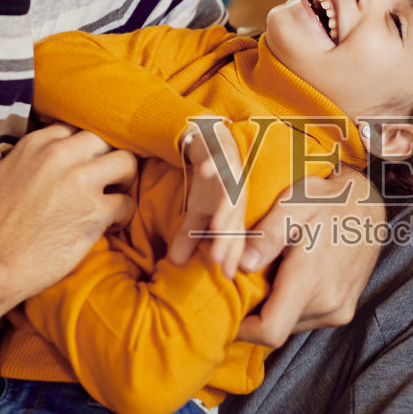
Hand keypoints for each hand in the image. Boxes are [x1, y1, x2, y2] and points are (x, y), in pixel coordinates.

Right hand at [0, 124, 136, 300]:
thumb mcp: (2, 175)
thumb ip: (29, 159)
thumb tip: (46, 157)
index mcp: (36, 145)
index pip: (74, 130)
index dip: (82, 149)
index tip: (83, 164)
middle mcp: (61, 155)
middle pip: (104, 140)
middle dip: (106, 159)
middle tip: (103, 180)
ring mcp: (81, 181)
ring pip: (126, 162)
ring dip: (124, 180)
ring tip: (113, 198)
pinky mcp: (96, 211)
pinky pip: (128, 202)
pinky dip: (123, 215)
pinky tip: (109, 225)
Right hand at [166, 124, 247, 276]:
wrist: (209, 138)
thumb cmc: (210, 178)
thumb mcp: (197, 209)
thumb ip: (190, 235)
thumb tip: (175, 263)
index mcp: (234, 208)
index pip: (235, 233)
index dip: (231, 254)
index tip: (226, 275)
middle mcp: (237, 191)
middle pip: (235, 216)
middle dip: (228, 238)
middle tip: (217, 258)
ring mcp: (232, 169)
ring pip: (232, 189)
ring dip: (226, 207)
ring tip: (217, 227)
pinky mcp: (222, 149)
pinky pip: (218, 156)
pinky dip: (212, 164)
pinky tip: (204, 172)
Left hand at [235, 169, 383, 348]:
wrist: (368, 206)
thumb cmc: (327, 200)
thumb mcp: (293, 204)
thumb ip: (267, 236)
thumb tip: (242, 266)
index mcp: (311, 281)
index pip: (270, 332)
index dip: (242, 330)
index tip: (226, 312)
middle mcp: (329, 304)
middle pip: (276, 329)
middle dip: (254, 312)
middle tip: (242, 284)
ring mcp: (339, 310)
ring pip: (290, 326)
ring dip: (273, 308)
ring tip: (268, 276)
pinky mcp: (344, 311)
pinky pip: (306, 319)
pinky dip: (290, 305)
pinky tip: (288, 278)